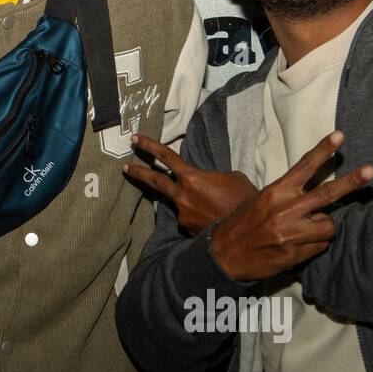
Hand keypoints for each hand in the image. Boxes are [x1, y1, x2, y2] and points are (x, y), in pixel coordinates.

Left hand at [124, 134, 256, 233]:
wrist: (246, 232)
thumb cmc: (243, 200)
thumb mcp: (233, 178)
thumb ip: (214, 176)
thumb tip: (210, 182)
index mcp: (191, 178)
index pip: (166, 156)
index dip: (149, 146)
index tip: (135, 139)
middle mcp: (181, 196)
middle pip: (155, 181)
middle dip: (138, 173)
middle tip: (125, 167)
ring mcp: (182, 215)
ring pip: (180, 203)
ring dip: (191, 202)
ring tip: (212, 205)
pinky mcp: (187, 230)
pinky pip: (190, 218)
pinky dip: (199, 216)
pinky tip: (215, 219)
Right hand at [209, 131, 372, 282]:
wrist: (224, 255)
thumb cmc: (243, 223)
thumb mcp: (260, 201)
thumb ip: (287, 197)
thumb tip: (316, 200)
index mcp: (275, 193)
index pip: (303, 168)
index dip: (323, 150)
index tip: (339, 136)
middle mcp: (285, 211)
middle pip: (327, 194)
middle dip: (352, 182)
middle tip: (372, 170)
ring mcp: (291, 234)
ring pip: (328, 226)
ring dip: (322, 227)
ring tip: (306, 229)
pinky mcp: (295, 255)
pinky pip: (320, 246)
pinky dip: (314, 245)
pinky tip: (297, 245)